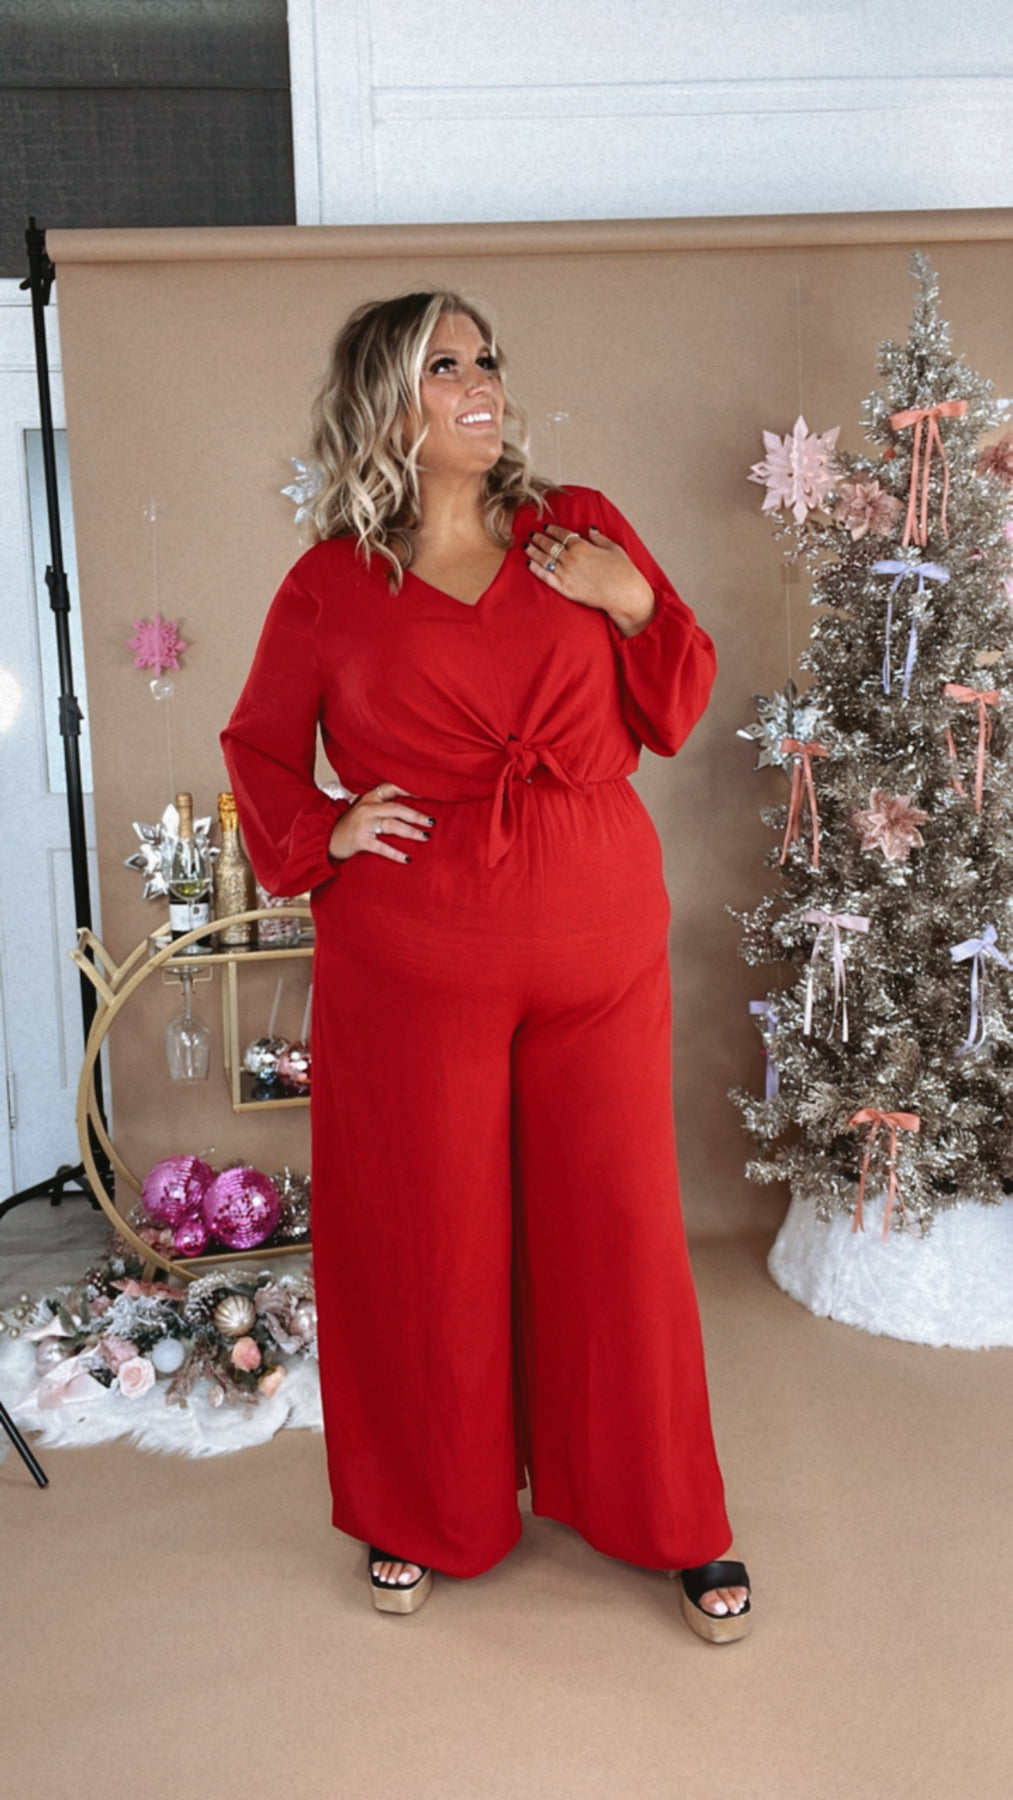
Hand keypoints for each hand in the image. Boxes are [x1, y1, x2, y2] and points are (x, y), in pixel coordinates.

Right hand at [328, 782, 433, 865]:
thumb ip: (382, 806)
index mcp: (370, 798)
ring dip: (410, 832)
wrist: (327, 838)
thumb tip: (410, 810)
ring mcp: (363, 824)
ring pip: (391, 825)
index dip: (410, 789)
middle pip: (396, 808)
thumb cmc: (350, 825)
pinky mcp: (360, 840)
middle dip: (416, 815)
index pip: (392, 787)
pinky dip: (395, 853)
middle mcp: (367, 808)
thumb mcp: (364, 810)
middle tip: (431, 822)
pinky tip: (406, 859)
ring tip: (424, 837)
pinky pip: (381, 847)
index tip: (428, 793)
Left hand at [525, 524, 655, 635]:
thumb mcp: (613, 548)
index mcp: (582, 546)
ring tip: (526, 546)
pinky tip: (529, 564)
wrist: (623, 593)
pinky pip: (546, 577)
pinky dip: (536, 569)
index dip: (552, 529)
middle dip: (539, 539)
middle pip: (550, 545)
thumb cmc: (622, 571)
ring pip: (545, 560)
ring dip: (534, 552)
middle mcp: (571, 558)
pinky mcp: (565, 588)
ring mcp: (566, 573)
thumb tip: (590, 529)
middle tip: (532, 534)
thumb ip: (599, 537)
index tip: (545, 527)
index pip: (562, 535)